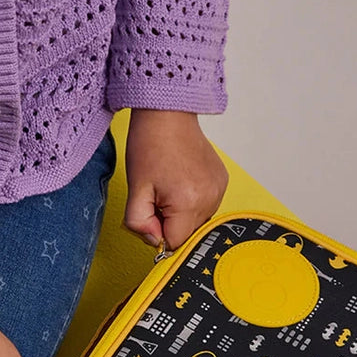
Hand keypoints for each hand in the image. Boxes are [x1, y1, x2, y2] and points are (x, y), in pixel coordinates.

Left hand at [123, 109, 228, 250]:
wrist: (167, 114)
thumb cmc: (150, 145)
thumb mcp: (135, 189)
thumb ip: (139, 223)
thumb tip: (154, 241)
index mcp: (188, 203)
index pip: (174, 242)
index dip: (157, 232)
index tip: (150, 211)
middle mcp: (210, 198)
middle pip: (187, 233)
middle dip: (169, 222)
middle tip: (157, 194)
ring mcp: (219, 189)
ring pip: (196, 221)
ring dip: (181, 212)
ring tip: (169, 184)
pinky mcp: (222, 181)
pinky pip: (205, 205)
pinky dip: (192, 200)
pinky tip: (181, 180)